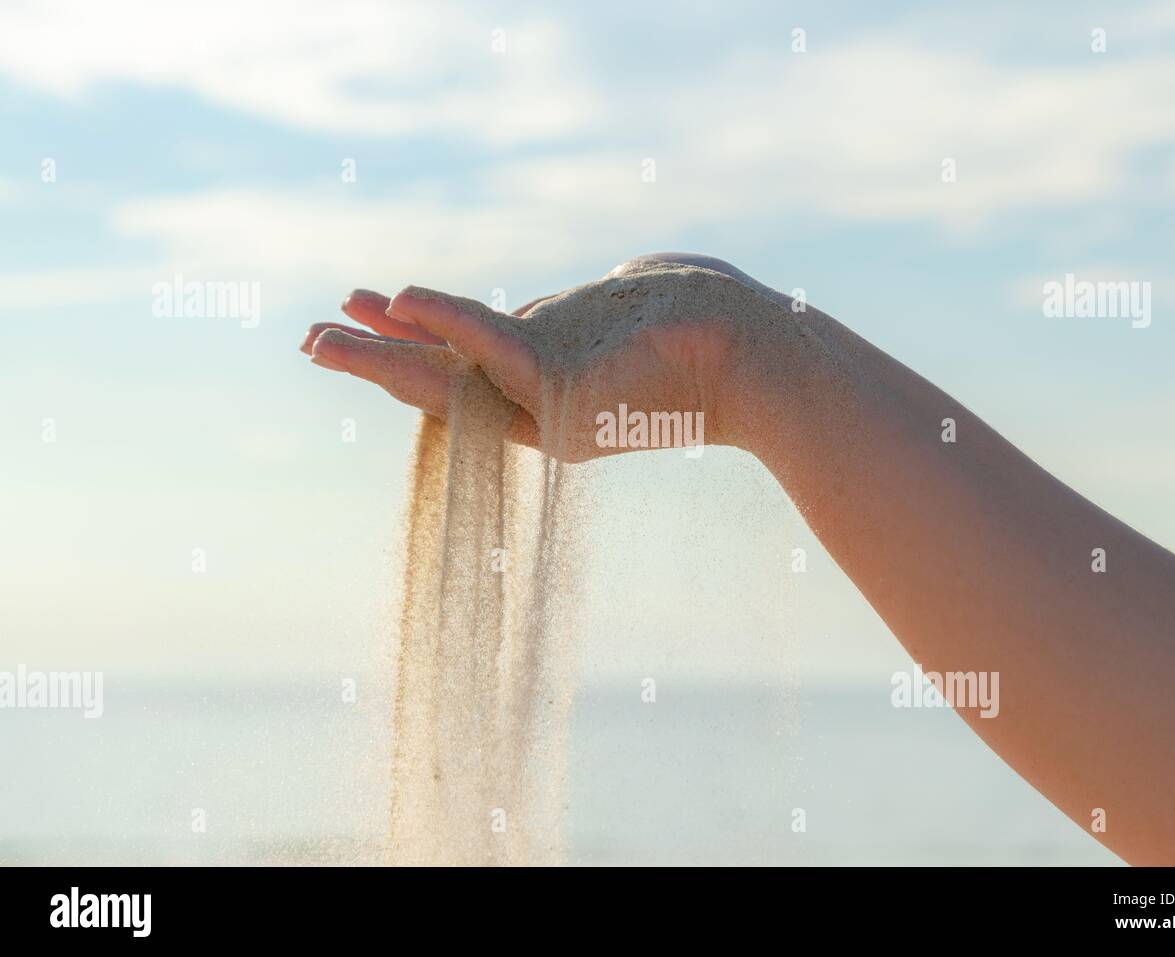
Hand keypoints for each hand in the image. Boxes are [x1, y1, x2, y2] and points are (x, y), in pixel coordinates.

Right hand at [301, 253, 783, 461]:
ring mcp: (548, 400)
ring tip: (313, 340)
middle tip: (309, 343)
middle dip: (375, 360)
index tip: (374, 311)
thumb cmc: (702, 325)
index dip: (416, 344)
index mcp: (547, 384)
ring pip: (449, 373)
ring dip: (378, 351)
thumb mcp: (633, 306)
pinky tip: (396, 300)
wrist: (756, 357)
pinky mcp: (566, 385)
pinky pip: (495, 344)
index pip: (467, 366)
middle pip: (441, 382)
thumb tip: (611, 283)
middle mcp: (537, 403)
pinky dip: (446, 321)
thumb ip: (598, 308)